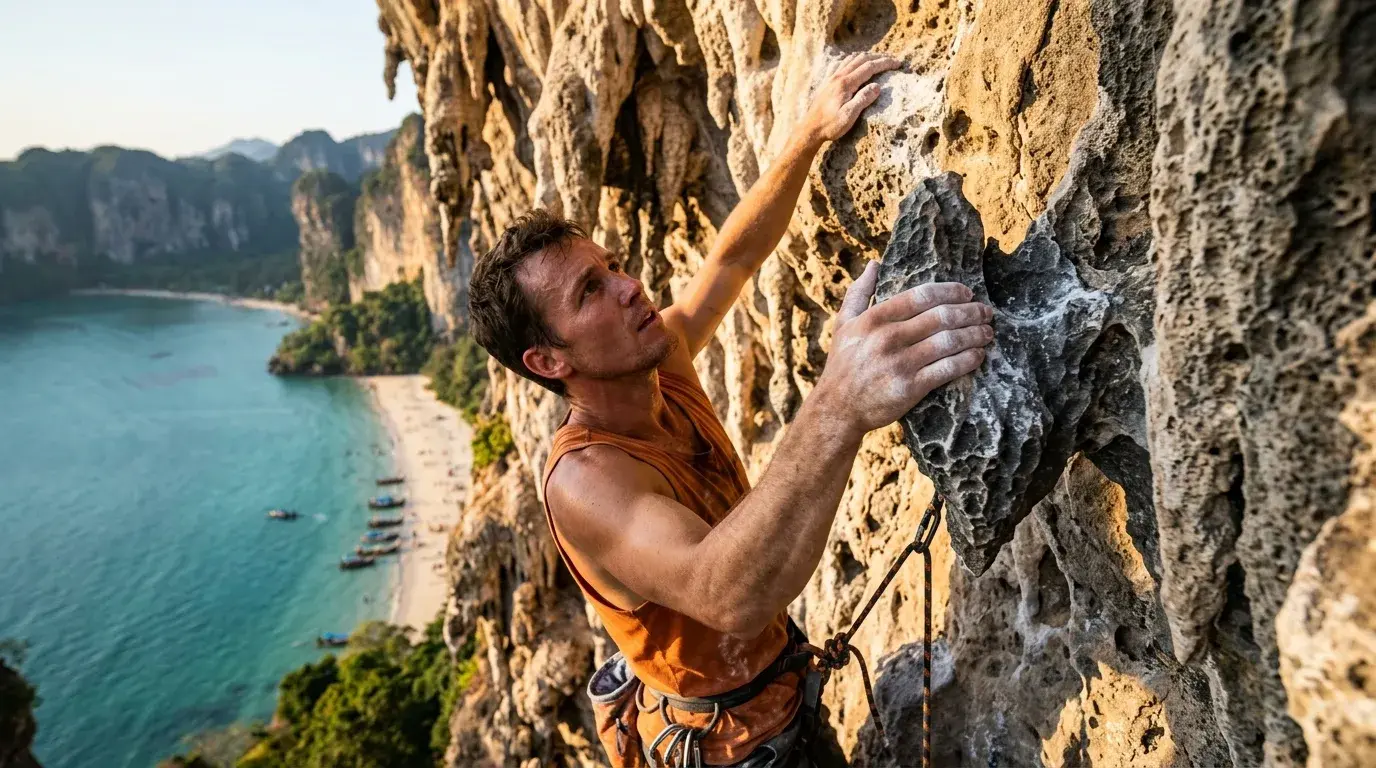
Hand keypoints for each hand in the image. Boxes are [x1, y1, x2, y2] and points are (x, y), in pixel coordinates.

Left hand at [797, 53, 901, 147]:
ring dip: (866, 56)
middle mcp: (838, 76)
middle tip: (892, 59)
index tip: (898, 63)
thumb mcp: (849, 116)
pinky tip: (853, 63)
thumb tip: (877, 86)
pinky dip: (851, 59)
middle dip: (879, 57)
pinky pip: (840, 63)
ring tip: (877, 59)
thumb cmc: (830, 126)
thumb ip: (863, 99)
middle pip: (861, 59)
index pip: (869, 67)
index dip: (885, 63)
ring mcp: (831, 78)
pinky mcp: (826, 82)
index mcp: (845, 83)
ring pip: (851, 59)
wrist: (810, 129)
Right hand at [814, 261, 991, 438]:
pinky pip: (947, 369)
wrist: (838, 408)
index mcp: (874, 319)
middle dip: (970, 312)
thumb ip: (859, 292)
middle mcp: (887, 338)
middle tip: (986, 312)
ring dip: (974, 335)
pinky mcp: (910, 387)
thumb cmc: (843, 364)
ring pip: (948, 342)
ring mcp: (899, 363)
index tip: (967, 293)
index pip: (921, 296)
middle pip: (941, 317)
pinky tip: (978, 355)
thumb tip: (874, 264)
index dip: (949, 291)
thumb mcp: (843, 324)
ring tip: (987, 333)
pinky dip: (967, 360)